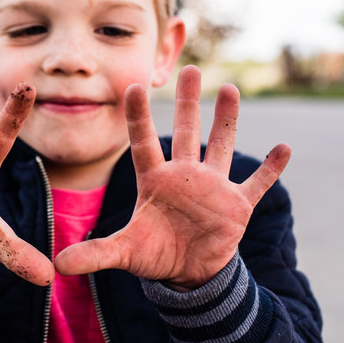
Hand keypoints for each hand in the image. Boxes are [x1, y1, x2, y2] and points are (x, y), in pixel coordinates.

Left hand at [54, 65, 289, 290]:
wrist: (188, 273)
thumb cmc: (154, 255)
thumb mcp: (124, 253)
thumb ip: (95, 254)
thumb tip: (58, 265)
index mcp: (155, 181)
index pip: (143, 143)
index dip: (138, 117)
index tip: (133, 85)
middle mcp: (184, 176)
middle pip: (185, 132)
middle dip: (188, 102)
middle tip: (190, 69)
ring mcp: (213, 187)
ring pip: (220, 146)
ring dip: (227, 120)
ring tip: (230, 90)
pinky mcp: (237, 204)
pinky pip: (257, 182)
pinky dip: (271, 168)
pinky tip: (284, 147)